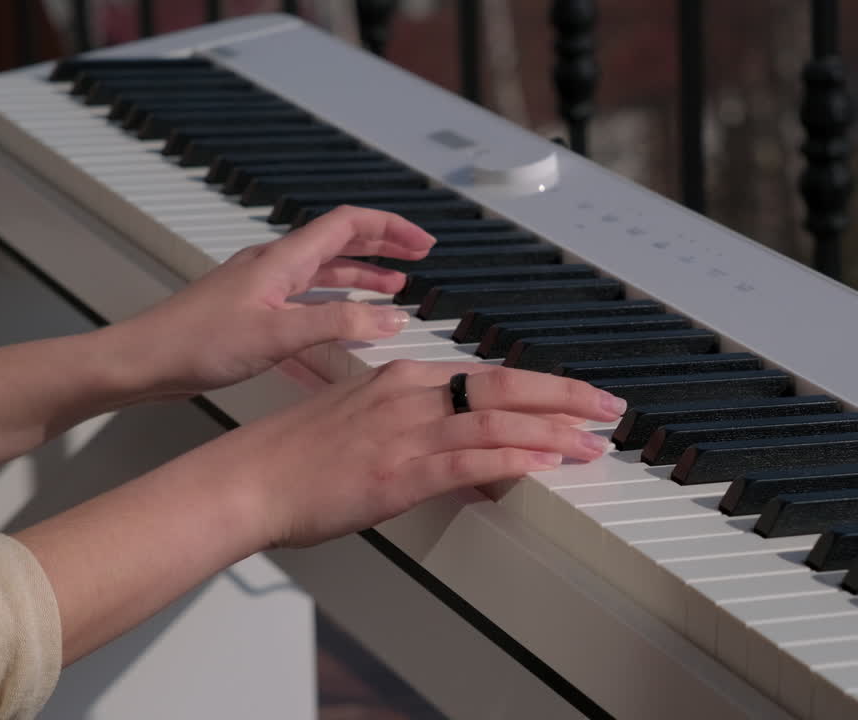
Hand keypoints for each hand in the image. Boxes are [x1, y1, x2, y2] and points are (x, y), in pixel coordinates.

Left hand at [100, 206, 433, 398]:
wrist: (143, 362)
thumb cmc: (196, 342)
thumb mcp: (279, 334)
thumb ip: (339, 325)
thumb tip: (393, 318)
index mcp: (283, 260)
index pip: (348, 225)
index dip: (390, 229)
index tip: (423, 243)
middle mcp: (274, 268)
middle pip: (339, 246)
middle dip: (382, 249)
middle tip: (417, 259)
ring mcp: (262, 291)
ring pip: (323, 278)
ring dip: (360, 282)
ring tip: (393, 294)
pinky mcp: (251, 317)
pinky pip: (304, 307)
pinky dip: (332, 315)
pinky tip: (343, 340)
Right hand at [183, 360, 627, 548]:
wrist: (247, 479)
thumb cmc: (294, 456)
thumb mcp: (361, 425)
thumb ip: (412, 428)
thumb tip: (455, 446)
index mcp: (403, 380)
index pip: (487, 375)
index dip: (541, 386)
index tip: (576, 395)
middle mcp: (410, 394)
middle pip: (506, 386)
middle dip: (566, 396)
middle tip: (609, 407)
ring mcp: (405, 432)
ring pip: (497, 419)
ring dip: (554, 430)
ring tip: (593, 441)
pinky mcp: (398, 472)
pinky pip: (467, 459)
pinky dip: (512, 458)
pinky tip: (544, 463)